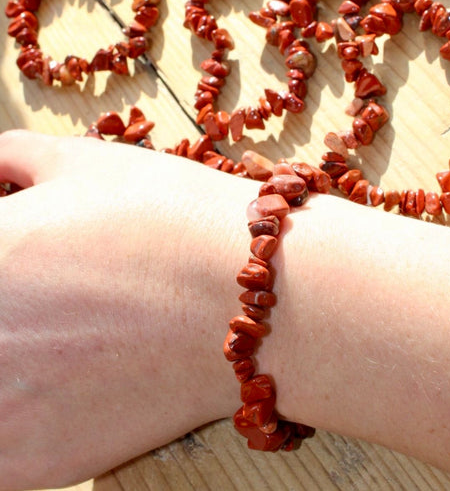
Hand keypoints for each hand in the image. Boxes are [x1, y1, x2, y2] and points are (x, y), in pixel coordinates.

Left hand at [0, 130, 249, 489]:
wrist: (253, 300)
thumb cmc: (174, 222)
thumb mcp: (87, 163)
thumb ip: (14, 159)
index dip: (3, 249)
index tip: (23, 256)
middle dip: (13, 301)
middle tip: (54, 292)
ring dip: (12, 359)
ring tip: (69, 333)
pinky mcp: (33, 462)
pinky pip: (1, 442)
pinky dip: (22, 410)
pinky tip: (68, 379)